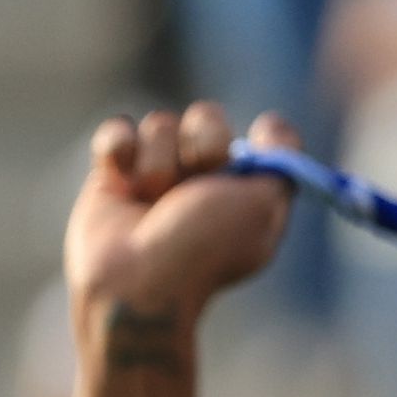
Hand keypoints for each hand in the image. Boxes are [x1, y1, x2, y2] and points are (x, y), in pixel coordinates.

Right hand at [62, 104, 297, 333]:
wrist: (137, 279)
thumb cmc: (205, 246)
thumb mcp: (262, 206)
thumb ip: (281, 162)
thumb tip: (274, 123)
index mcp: (249, 190)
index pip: (262, 138)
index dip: (256, 143)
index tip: (246, 160)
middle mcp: (206, 179)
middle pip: (207, 117)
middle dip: (203, 144)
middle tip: (196, 186)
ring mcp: (159, 173)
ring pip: (161, 123)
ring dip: (159, 161)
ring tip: (153, 199)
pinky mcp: (115, 172)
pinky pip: (119, 129)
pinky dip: (119, 150)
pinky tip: (122, 183)